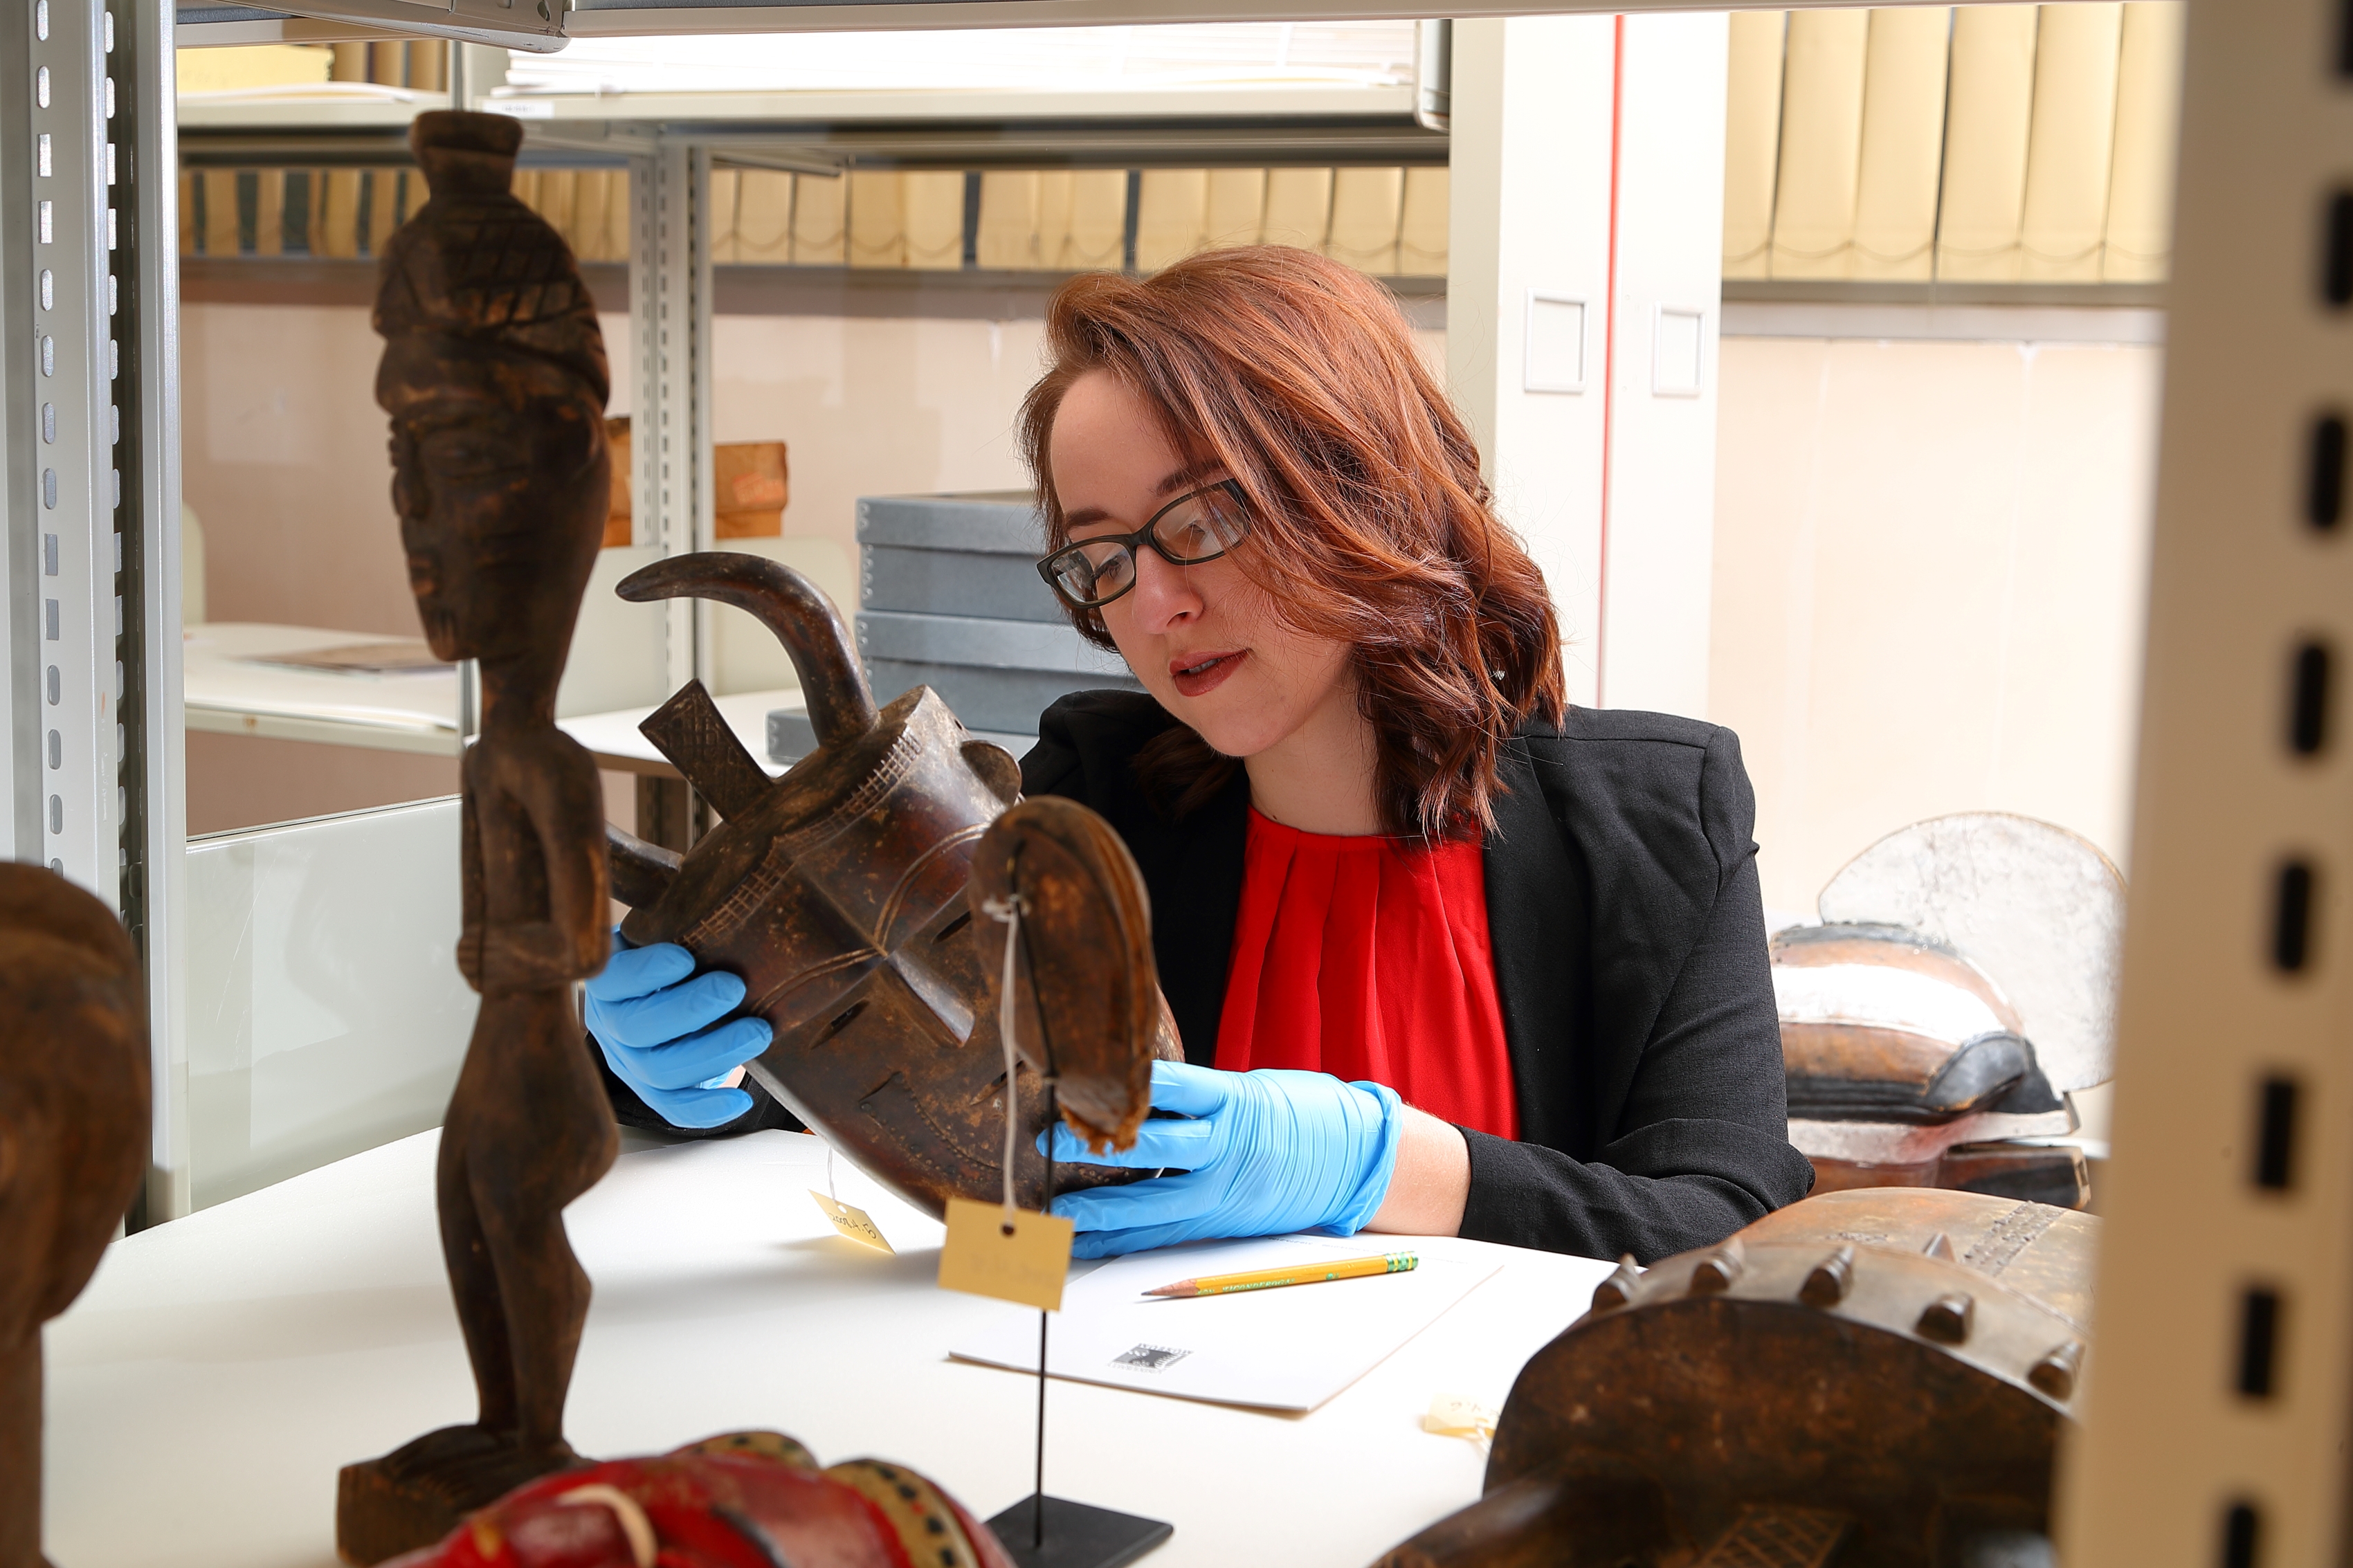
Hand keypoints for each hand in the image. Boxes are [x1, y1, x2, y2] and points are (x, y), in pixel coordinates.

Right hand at [584, 933, 772, 1129]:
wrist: (666, 988)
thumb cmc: (672, 949)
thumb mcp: (665, 927)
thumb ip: (676, 914)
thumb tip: (711, 883)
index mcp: (609, 979)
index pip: (613, 978)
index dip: (645, 971)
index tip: (685, 959)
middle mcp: (610, 1022)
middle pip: (638, 1028)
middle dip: (691, 1009)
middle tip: (736, 988)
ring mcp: (628, 1060)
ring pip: (658, 1070)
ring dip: (713, 1052)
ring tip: (758, 1033)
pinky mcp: (650, 1088)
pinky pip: (671, 1107)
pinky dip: (705, 1109)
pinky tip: (739, 1101)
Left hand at [1038, 1060, 1401, 1258]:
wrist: (1358, 1162)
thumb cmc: (1308, 1115)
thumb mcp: (1257, 1089)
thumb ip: (1204, 1096)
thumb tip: (1143, 1091)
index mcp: (1237, 1101)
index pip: (1177, 1087)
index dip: (1131, 1085)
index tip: (1086, 1077)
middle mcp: (1229, 1146)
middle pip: (1156, 1147)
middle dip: (1100, 1146)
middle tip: (1051, 1140)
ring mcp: (1225, 1189)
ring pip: (1155, 1202)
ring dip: (1102, 1208)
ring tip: (1058, 1211)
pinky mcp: (1223, 1220)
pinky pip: (1165, 1233)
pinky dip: (1125, 1238)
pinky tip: (1088, 1241)